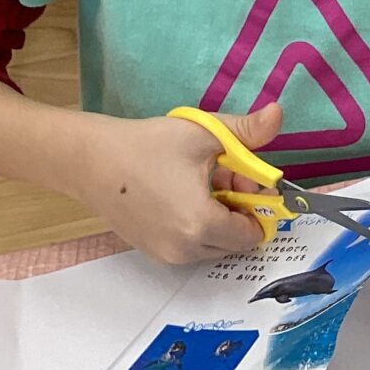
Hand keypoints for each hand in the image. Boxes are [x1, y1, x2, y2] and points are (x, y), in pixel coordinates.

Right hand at [74, 104, 278, 263]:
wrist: (90, 160)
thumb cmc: (149, 145)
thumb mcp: (204, 134)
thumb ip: (248, 130)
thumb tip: (279, 114)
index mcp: (202, 224)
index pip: (253, 233)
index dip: (256, 204)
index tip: (243, 176)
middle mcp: (186, 250)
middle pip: (235, 241)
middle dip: (238, 210)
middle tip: (222, 175)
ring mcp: (166, 255)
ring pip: (213, 244)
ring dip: (218, 218)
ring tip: (199, 183)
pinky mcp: (151, 252)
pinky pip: (190, 246)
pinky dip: (196, 225)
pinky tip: (180, 195)